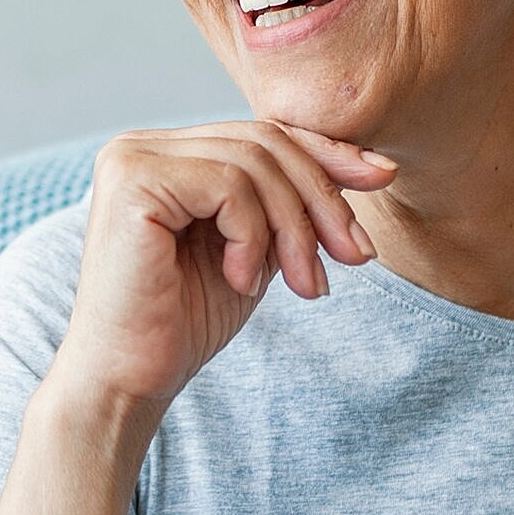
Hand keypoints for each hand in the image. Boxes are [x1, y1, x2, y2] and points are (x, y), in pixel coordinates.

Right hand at [50, 120, 396, 412]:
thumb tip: (371, 164)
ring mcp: (133, 158)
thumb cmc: (186, 322)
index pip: (263, 132)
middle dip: (323, 198)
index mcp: (169, 154)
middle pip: (266, 140)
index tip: (383, 176)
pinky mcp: (133, 181)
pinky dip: (253, 236)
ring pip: (255, 163)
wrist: (130, 382)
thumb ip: (291, 203)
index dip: (327, 152)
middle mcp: (144, 145)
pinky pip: (229, 185)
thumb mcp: (259, 249)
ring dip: (295, 229)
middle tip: (355, 256)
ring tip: (303, 285)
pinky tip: (242, 280)